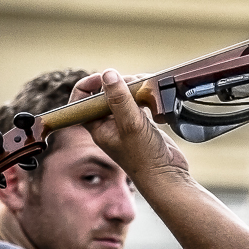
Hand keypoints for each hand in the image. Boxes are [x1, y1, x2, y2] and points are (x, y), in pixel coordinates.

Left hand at [70, 69, 189, 183]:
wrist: (166, 175)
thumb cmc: (144, 157)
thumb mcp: (130, 124)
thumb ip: (119, 99)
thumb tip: (108, 73)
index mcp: (98, 127)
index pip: (82, 101)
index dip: (89, 85)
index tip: (106, 76)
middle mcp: (109, 124)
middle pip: (106, 94)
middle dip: (120, 83)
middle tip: (134, 83)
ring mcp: (126, 124)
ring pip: (125, 96)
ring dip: (135, 89)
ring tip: (148, 90)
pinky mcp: (143, 123)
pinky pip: (140, 103)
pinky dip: (147, 97)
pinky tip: (155, 101)